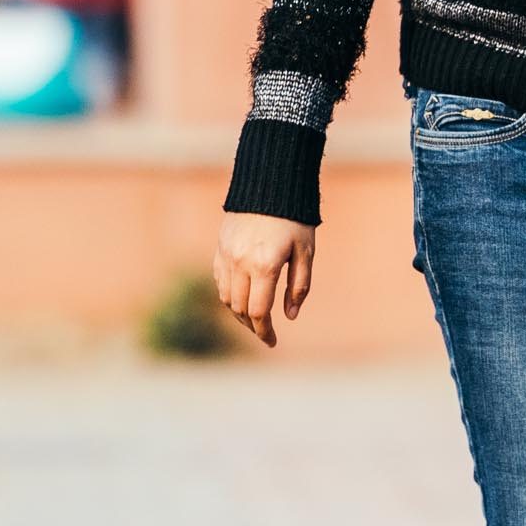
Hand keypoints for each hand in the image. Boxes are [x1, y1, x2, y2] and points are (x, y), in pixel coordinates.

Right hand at [213, 212, 315, 347]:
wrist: (270, 183)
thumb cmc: (295, 219)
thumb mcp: (306, 252)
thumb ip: (299, 286)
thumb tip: (291, 316)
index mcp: (264, 266)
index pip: (258, 312)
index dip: (265, 332)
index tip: (273, 342)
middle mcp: (241, 263)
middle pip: (239, 309)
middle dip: (252, 325)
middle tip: (265, 332)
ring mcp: (226, 255)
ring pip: (226, 297)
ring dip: (238, 312)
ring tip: (254, 318)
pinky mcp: (220, 247)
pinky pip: (219, 279)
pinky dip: (228, 294)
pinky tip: (242, 296)